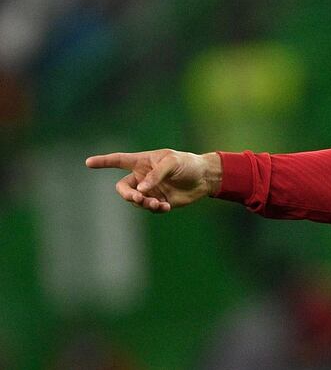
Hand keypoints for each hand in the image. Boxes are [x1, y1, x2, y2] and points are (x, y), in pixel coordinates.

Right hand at [85, 149, 221, 212]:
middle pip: (123, 188)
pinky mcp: (159, 201)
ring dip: (144, 204)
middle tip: (138, 198)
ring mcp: (150, 190)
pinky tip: (165, 207)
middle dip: (128, 195)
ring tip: (158, 204)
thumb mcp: (172, 163)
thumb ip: (156, 174)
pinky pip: (150, 208)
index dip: (104, 161)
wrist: (204, 178)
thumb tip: (141, 190)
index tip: (88, 163)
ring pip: (136, 201)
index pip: (119, 160)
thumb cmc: (188, 163)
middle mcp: (143, 177)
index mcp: (142, 161)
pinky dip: (155, 209)